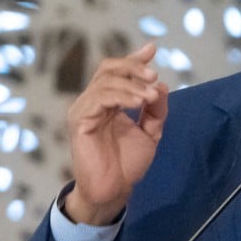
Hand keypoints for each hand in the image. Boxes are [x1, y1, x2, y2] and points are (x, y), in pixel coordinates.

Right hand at [65, 43, 168, 224]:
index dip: (134, 59)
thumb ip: (156, 109)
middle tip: (153, 75)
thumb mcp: (150, 132)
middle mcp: (94, 102)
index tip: (152, 49)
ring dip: (132, 85)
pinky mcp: (80, 121)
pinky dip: (121, 95)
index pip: (117, 71)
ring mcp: (84, 110)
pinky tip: (137, 102)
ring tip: (150, 96)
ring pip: (105, 81)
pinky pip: (99, 98)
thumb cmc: (128, 164)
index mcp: (109, 102)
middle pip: (109, 69)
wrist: (115, 190)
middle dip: (133, 67)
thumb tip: (161, 85)